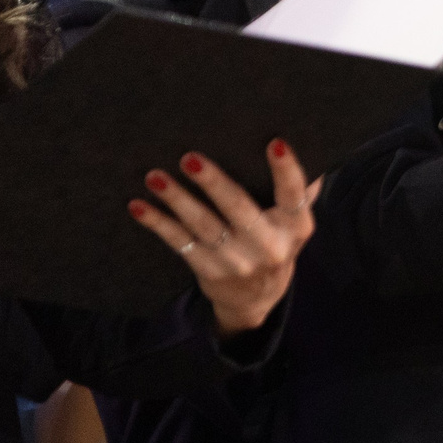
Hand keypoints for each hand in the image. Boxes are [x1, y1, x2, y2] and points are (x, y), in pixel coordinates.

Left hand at [127, 140, 317, 337]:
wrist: (257, 298)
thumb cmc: (274, 243)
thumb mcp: (294, 223)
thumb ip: (299, 191)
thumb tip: (304, 144)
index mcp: (296, 228)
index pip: (294, 195)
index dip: (286, 170)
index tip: (275, 143)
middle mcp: (269, 246)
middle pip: (239, 208)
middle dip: (213, 182)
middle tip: (190, 158)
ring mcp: (237, 261)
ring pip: (204, 225)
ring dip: (177, 199)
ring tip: (155, 176)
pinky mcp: (209, 270)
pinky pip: (179, 243)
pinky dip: (158, 223)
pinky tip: (138, 206)